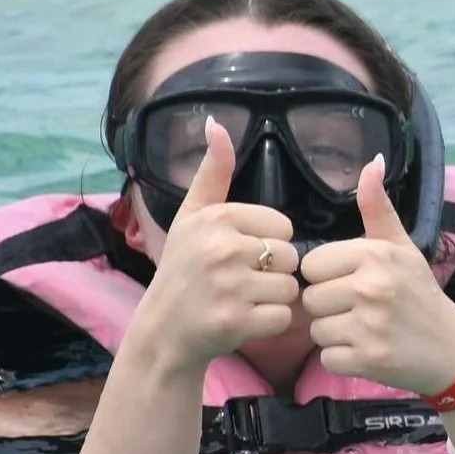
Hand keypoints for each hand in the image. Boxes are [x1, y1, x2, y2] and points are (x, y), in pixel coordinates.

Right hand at [127, 120, 300, 369]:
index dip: (268, 243)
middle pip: (291, 256)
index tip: (239, 254)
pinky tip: (244, 320)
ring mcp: (228, 286)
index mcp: (216, 218)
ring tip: (242, 299)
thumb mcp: (192, 215)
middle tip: (240, 281)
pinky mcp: (236, 320)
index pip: (283, 226)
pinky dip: (270, 322)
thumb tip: (217, 123)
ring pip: (290, 287)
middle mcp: (221, 248)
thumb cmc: (183, 268)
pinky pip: (284, 316)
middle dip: (273, 272)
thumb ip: (212, 172)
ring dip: (273, 298)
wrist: (163, 330)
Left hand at [298, 159, 454, 393]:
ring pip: (316, 329)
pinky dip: (344, 359)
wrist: (453, 349)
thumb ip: (377, 207)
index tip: (354, 284)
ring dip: (335, 334)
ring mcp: (370, 326)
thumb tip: (372, 160)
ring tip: (365, 331)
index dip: (329, 277)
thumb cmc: (420, 294)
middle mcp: (371, 287)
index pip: (312, 266)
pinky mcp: (368, 359)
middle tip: (362, 311)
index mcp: (375, 255)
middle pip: (311, 298)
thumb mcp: (403, 247)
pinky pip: (328, 357)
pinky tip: (368, 351)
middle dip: (330, 307)